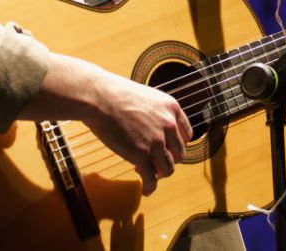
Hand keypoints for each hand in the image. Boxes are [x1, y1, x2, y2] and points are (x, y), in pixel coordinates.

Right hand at [85, 74, 192, 195]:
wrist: (100, 98)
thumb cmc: (115, 94)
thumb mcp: (147, 97)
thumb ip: (156, 113)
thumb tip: (153, 127)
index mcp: (172, 109)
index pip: (186, 135)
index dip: (176, 145)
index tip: (168, 150)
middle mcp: (169, 125)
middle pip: (179, 154)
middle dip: (168, 161)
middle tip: (155, 163)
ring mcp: (156, 141)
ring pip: (168, 168)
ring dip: (160, 175)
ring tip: (149, 175)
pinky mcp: (141, 155)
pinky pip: (151, 178)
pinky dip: (150, 187)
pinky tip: (146, 190)